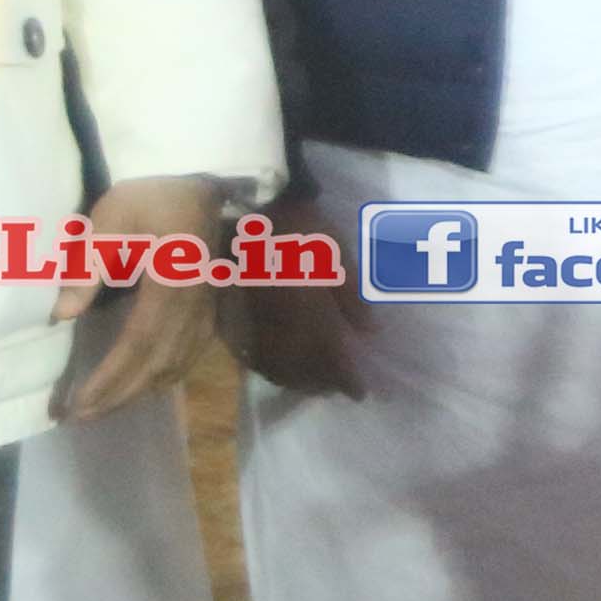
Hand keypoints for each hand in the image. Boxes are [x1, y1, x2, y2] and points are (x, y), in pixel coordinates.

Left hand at [51, 172, 235, 419]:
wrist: (202, 183)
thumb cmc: (153, 195)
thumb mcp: (113, 217)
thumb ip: (88, 265)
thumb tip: (63, 315)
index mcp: (170, 286)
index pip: (137, 345)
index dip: (109, 379)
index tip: (78, 403)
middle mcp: (193, 308)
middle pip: (156, 366)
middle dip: (117, 396)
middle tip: (78, 417)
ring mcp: (205, 311)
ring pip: (174, 367)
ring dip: (138, 393)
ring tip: (102, 408)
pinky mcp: (208, 311)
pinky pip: (188, 357)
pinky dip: (163, 379)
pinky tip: (144, 385)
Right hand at [216, 185, 368, 400]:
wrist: (247, 209)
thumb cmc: (300, 228)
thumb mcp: (338, 256)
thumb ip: (352, 300)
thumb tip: (369, 333)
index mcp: (308, 315)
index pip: (331, 360)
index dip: (346, 380)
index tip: (360, 392)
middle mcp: (278, 329)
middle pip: (302, 370)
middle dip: (322, 382)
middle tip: (337, 388)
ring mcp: (252, 326)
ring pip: (276, 367)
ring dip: (297, 380)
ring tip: (314, 382)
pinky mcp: (232, 319)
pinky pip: (252, 356)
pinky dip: (271, 368)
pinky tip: (281, 366)